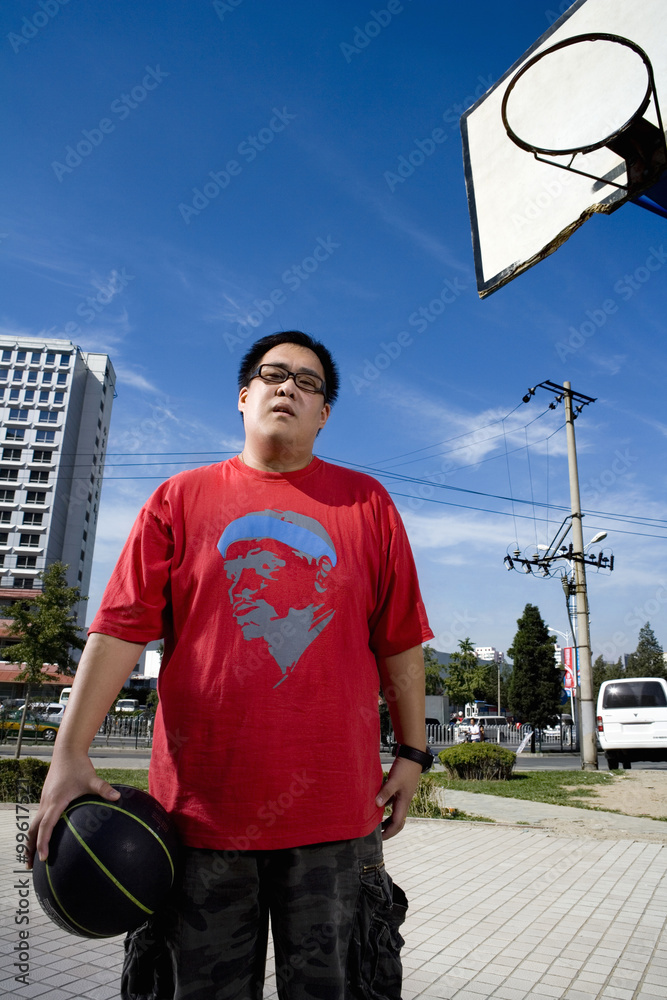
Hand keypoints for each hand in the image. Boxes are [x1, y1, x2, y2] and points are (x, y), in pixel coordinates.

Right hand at [26, 753, 120, 867]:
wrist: (66, 751)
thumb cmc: (78, 765)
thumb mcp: (92, 778)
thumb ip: (103, 788)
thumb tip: (117, 797)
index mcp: (55, 802)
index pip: (46, 827)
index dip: (43, 843)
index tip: (43, 858)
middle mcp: (46, 803)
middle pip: (33, 830)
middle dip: (30, 847)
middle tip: (31, 865)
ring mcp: (44, 800)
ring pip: (34, 824)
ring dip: (32, 839)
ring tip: (33, 855)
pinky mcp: (47, 797)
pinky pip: (39, 817)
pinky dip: (37, 829)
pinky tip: (45, 834)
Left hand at [375, 756, 422, 840]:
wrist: (412, 756)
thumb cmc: (404, 768)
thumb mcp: (394, 780)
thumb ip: (385, 792)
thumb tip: (377, 806)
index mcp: (404, 802)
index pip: (397, 823)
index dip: (389, 832)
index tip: (380, 838)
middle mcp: (404, 801)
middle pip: (397, 821)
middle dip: (389, 829)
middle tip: (377, 834)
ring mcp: (402, 795)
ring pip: (394, 812)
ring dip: (387, 819)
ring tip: (376, 823)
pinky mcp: (399, 789)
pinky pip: (392, 802)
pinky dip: (385, 806)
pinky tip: (377, 805)